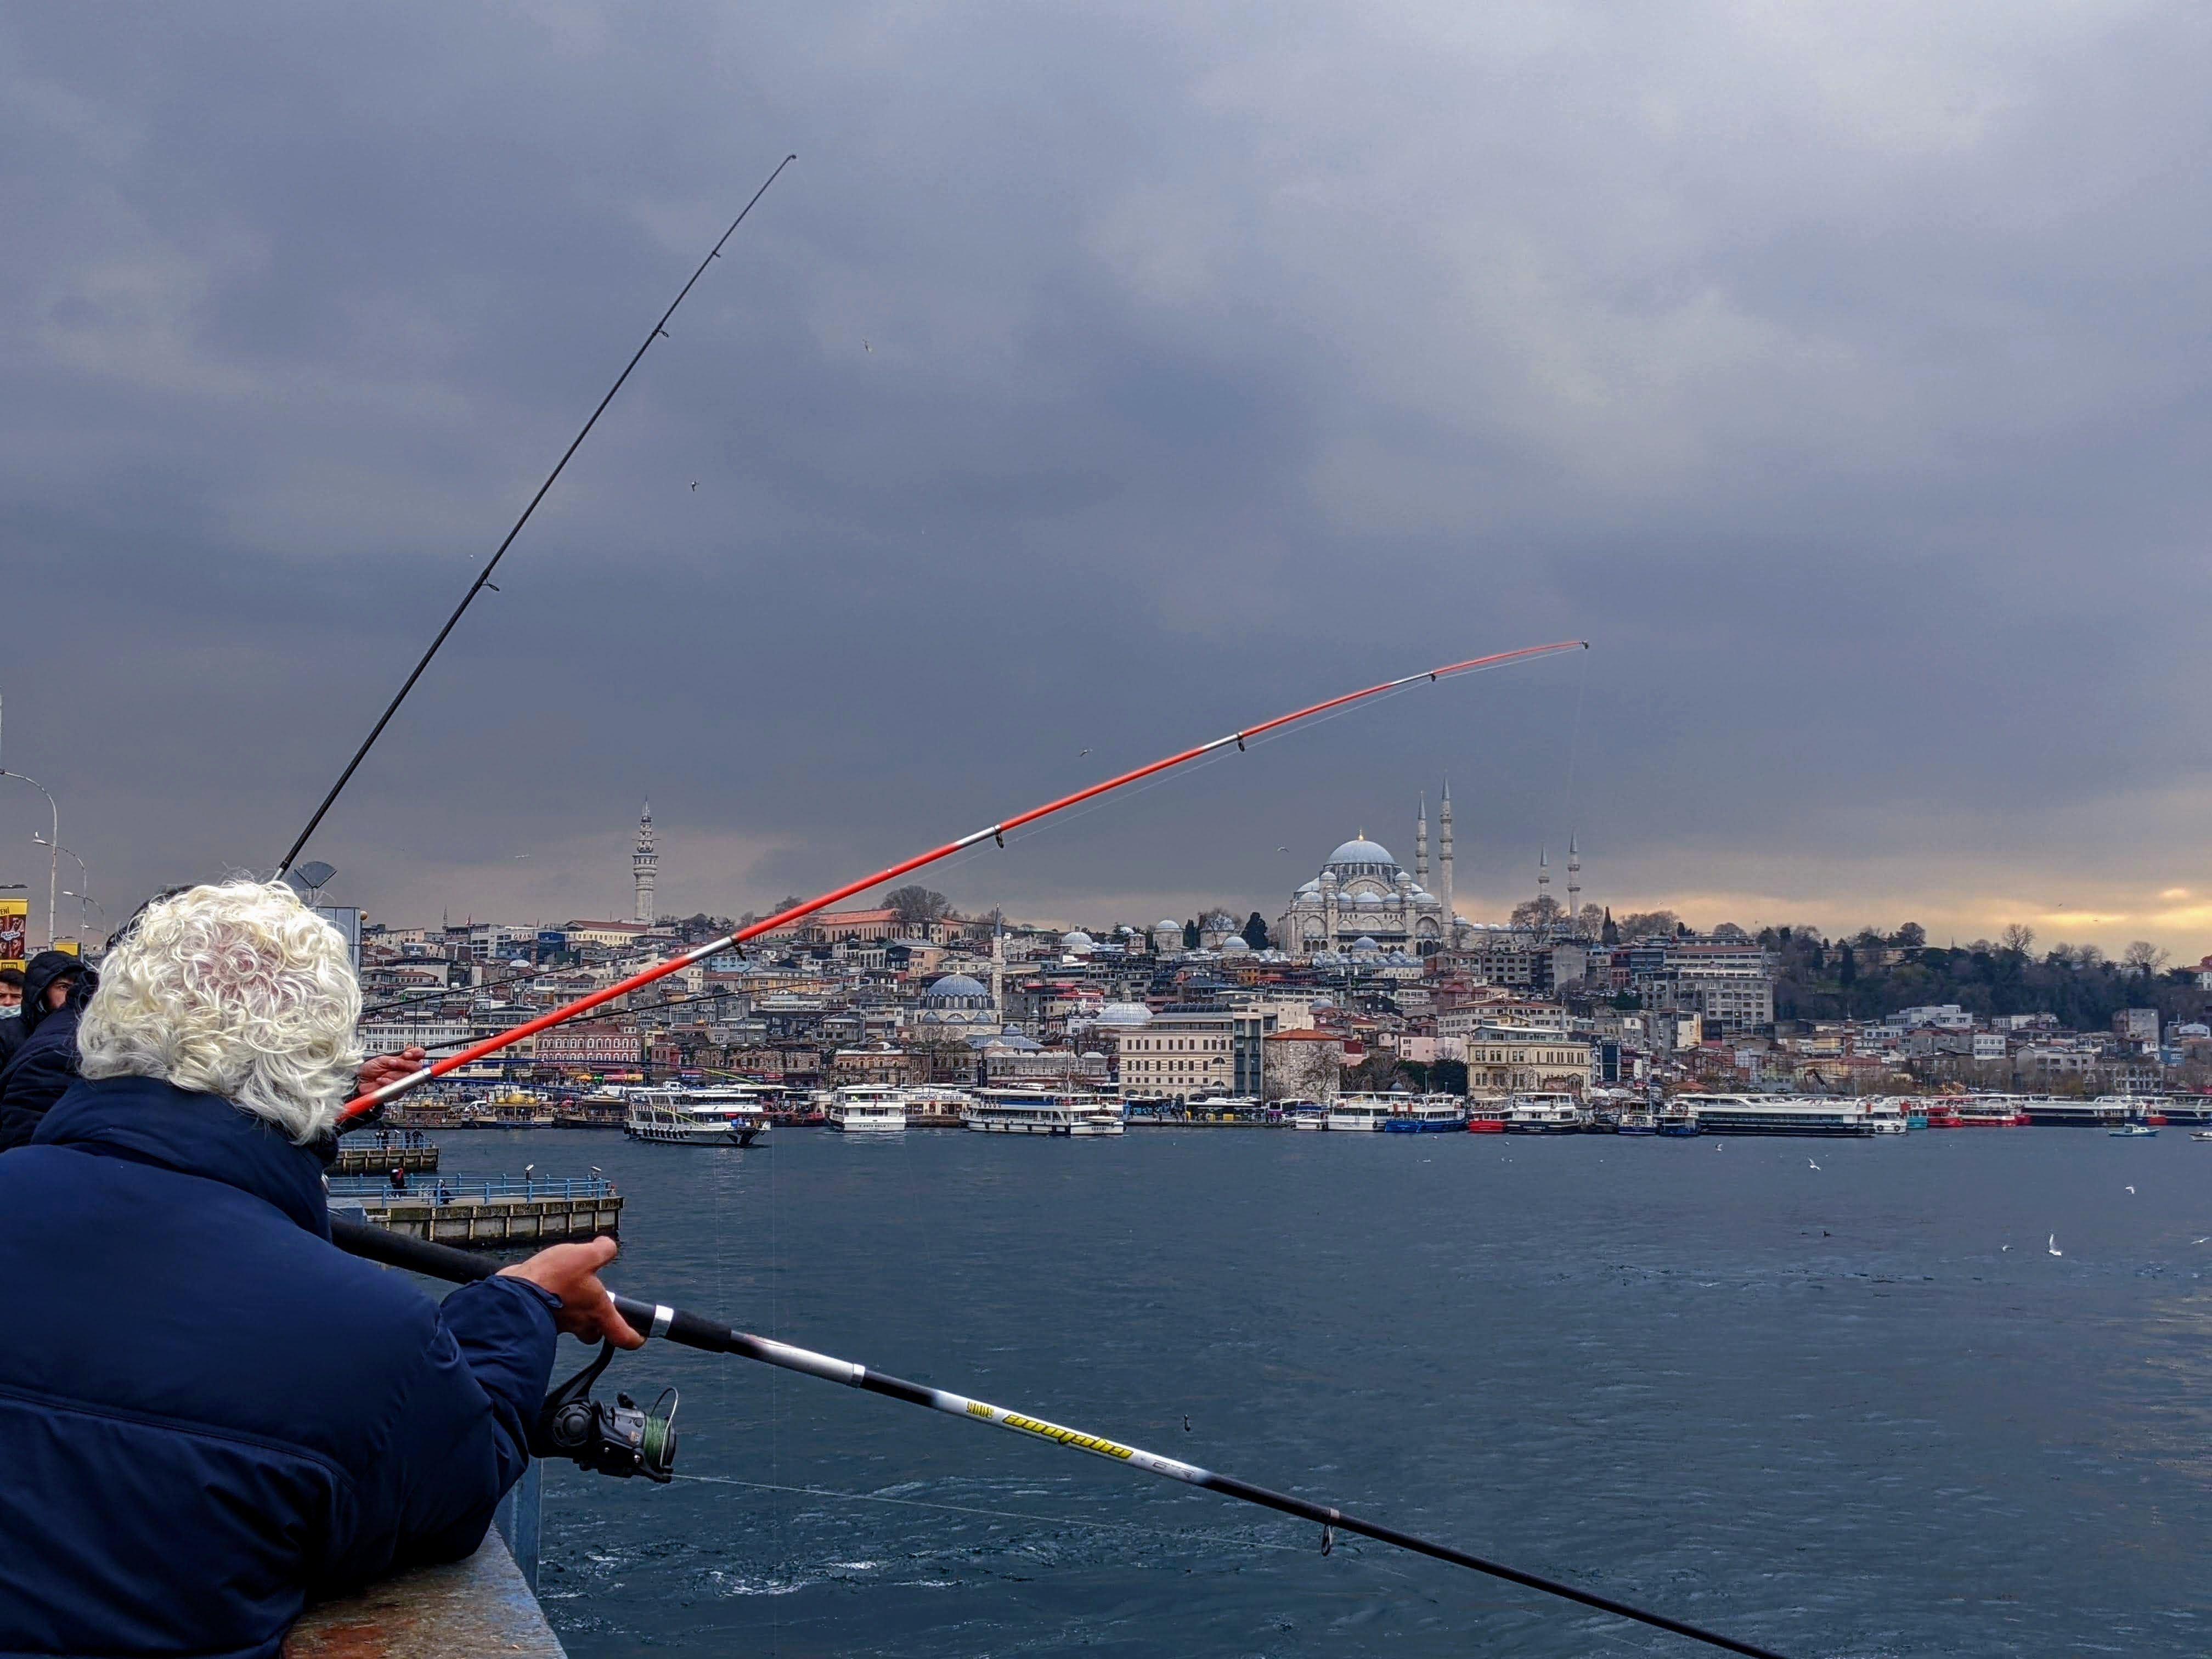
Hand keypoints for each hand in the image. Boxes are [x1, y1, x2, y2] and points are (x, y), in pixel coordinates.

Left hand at [355, 1046, 427, 1096]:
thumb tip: (412, 1050)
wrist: (359, 1081)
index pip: (419, 1055)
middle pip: (417, 1067)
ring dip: (393, 1074)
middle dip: (403, 1064)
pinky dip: (388, 1082)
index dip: (416, 1053)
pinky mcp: (398, 1093)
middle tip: (391, 1063)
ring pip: (407, 1077)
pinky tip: (381, 1081)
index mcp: (404, 1061)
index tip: (407, 1053)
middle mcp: (406, 1071)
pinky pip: (399, 1088)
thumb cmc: (369, 1070)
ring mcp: (403, 1082)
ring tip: (382, 1074)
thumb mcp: (384, 1059)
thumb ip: (400, 1057)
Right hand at [500, 1237, 644, 1347]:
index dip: (634, 1337)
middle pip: (595, 1331)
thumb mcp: (585, 1256)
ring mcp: (559, 1322)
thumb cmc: (550, 1281)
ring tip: (572, 1284)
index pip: (622, 1334)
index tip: (640, 1336)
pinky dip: (554, 1300)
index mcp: (597, 1311)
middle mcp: (579, 1322)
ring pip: (573, 1322)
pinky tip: (550, 1283)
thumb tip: (607, 1246)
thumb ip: (602, 1250)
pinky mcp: (541, 1316)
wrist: (512, 1294)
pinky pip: (553, 1312)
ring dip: (574, 1306)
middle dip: (599, 1321)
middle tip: (599, 1304)